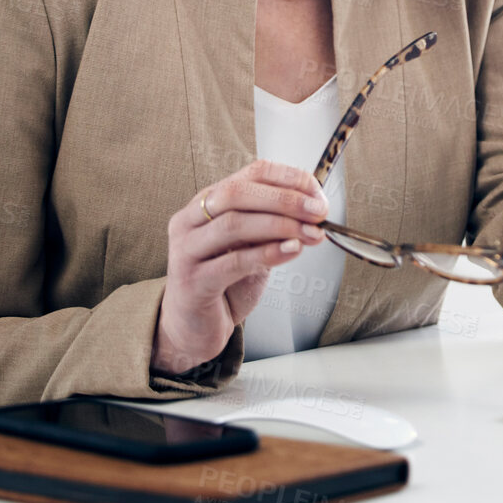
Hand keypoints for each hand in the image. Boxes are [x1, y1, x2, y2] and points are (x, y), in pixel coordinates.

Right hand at [152, 159, 328, 375]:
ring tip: (309, 234)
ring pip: (234, 224)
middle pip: (237, 193)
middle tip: (317, 211)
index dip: (287, 178)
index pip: (249, 174)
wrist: (193, 328)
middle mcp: (190, 220)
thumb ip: (273, 227)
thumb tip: (313, 212)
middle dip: (284, 199)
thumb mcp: (251, 247)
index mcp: (206, 202)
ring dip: (279, 226)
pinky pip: (233, 262)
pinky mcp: (192, 282)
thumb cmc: (223, 284)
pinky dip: (267, 253)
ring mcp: (186, 250)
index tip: (316, 191)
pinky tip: (291, 251)